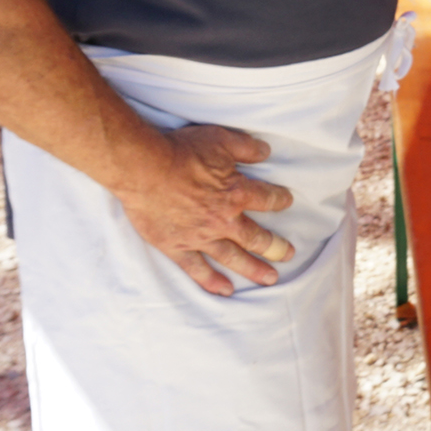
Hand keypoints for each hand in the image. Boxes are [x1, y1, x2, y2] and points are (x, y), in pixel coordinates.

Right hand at [113, 123, 296, 294]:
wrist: (143, 169)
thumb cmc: (180, 151)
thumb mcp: (220, 139)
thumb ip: (246, 147)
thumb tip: (267, 151)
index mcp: (235, 193)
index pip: (266, 199)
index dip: (279, 199)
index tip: (286, 201)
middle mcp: (222, 220)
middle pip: (255, 237)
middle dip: (275, 247)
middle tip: (288, 254)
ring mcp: (200, 236)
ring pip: (232, 257)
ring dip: (252, 269)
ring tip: (269, 279)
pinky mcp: (176, 246)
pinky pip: (197, 268)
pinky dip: (211, 281)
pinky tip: (226, 290)